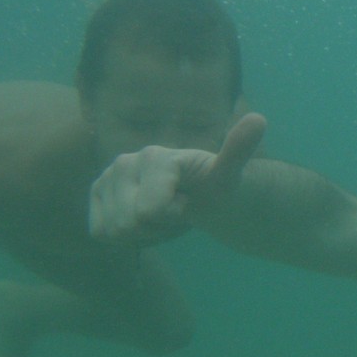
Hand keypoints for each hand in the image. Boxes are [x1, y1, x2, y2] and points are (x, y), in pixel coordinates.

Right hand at [90, 113, 265, 243]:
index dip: (173, 216)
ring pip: (116, 230)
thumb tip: (259, 119)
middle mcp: (125, 161)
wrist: (202, 195)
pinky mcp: (96, 195)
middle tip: (175, 210)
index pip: (150, 210)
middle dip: (157, 226)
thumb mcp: (230, 173)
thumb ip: (239, 149)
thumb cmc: (215, 186)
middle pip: (130, 222)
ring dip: (143, 232)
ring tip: (162, 214)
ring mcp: (107, 177)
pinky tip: (144, 220)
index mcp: (154, 156)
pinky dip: (124, 236)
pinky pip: (101, 232)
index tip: (187, 201)